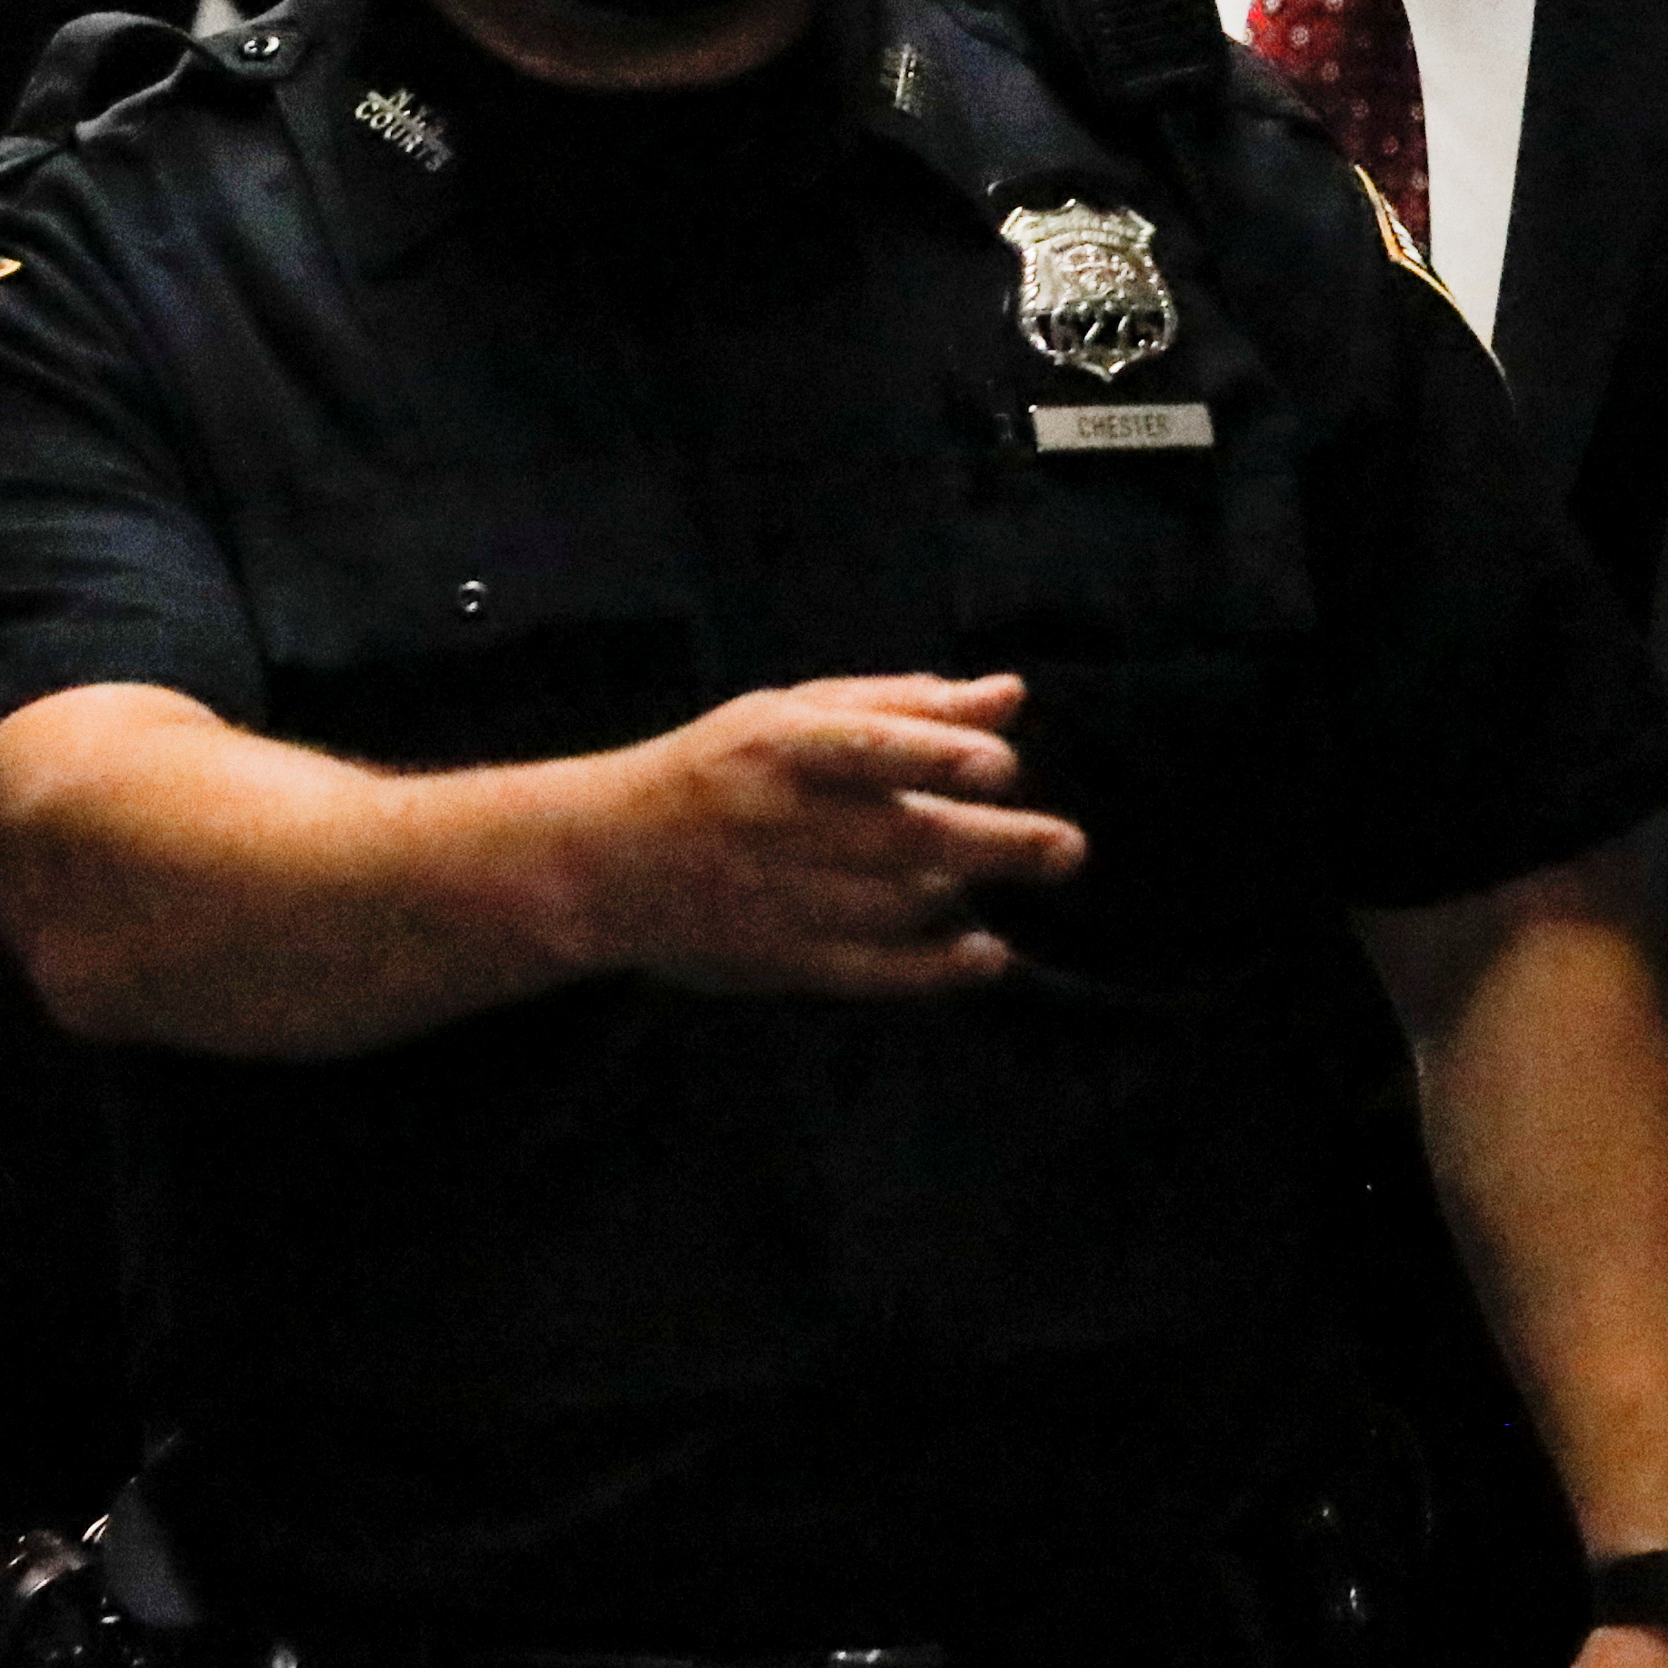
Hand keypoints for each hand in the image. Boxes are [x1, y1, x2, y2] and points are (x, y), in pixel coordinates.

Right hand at [572, 676, 1083, 998]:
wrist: (599, 862)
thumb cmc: (722, 769)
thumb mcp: (795, 713)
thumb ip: (907, 705)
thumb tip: (1011, 696)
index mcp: (780, 745)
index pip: (869, 748)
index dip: (938, 757)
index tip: (1003, 766)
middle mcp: (779, 821)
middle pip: (903, 837)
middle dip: (995, 844)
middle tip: (1068, 848)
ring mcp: (777, 897)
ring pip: (897, 902)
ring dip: (964, 891)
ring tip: (1011, 870)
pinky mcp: (777, 959)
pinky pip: (871, 971)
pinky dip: (936, 969)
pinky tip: (988, 955)